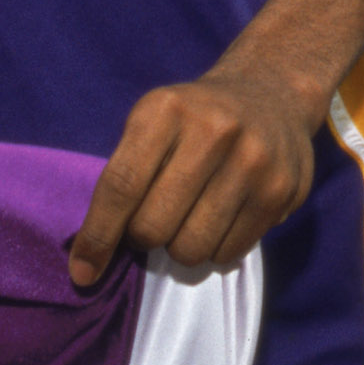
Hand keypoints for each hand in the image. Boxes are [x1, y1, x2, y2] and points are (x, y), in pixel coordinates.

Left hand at [63, 67, 322, 288]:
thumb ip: (124, 178)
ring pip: (191, 248)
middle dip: (144, 237)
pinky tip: (221, 219)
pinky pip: (229, 253)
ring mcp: (252, 160)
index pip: (120, 187)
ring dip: (180, 247)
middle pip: (153, 226)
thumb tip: (88, 260)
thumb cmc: (194, 119)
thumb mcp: (152, 123)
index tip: (82, 273)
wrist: (270, 92)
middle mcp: (213, 130)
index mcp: (166, 109)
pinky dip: (215, 249)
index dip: (98, 237)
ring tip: (190, 219)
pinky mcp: (280, 189)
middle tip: (155, 219)